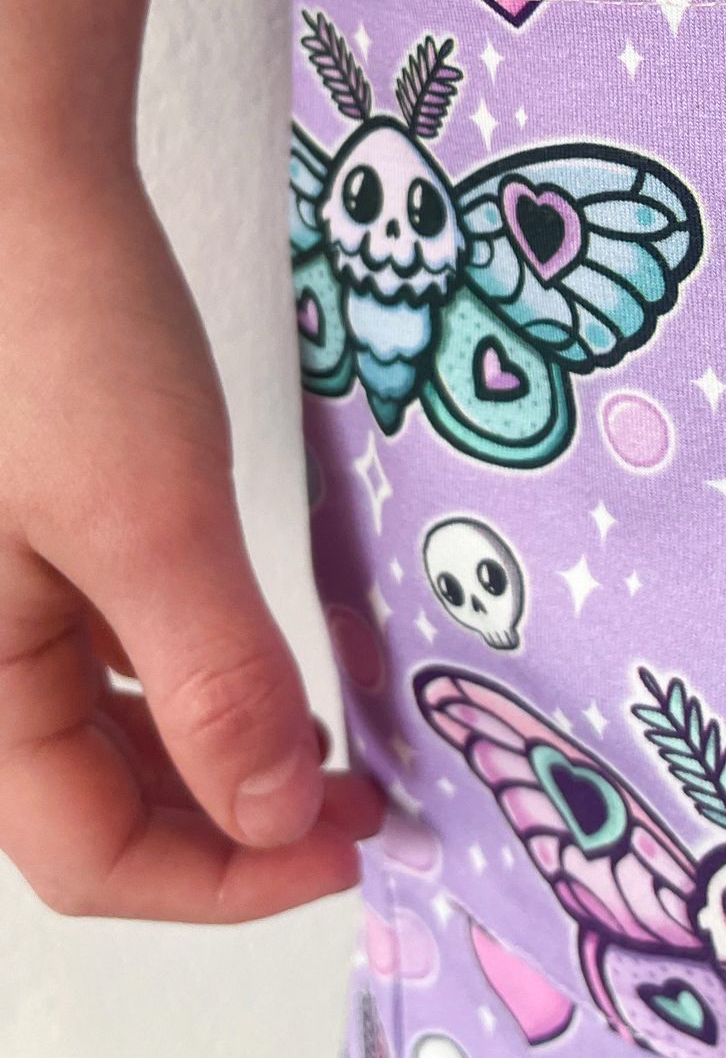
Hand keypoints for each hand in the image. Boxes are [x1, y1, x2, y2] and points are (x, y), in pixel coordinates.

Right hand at [0, 165, 382, 920]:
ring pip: (113, 727)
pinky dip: (200, 668)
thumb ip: (215, 681)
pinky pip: (117, 643)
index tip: (349, 843)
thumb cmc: (53, 334)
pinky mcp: (39, 530)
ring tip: (332, 739)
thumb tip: (281, 815)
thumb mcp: (148, 520)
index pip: (89, 854)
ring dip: (222, 748)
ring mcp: (5, 590)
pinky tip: (270, 649)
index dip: (228, 879)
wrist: (14, 178)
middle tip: (357, 802)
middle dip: (233, 821)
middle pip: (98, 802)